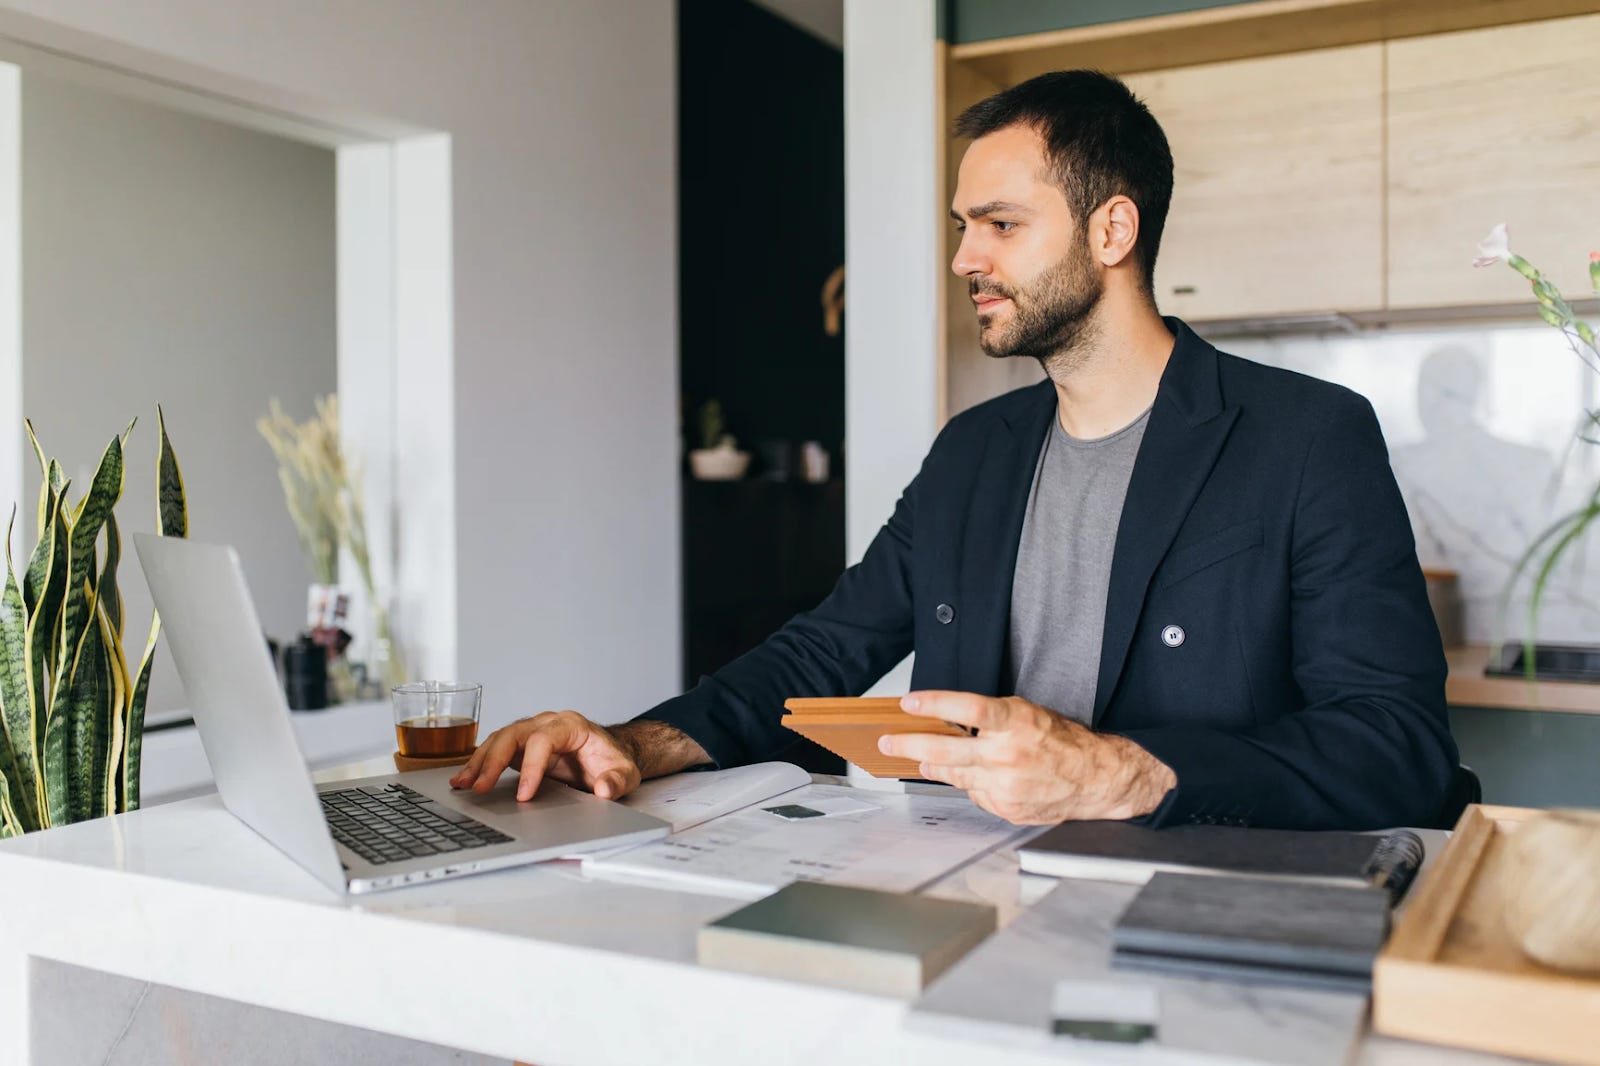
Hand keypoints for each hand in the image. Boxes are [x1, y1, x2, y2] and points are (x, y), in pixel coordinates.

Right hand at [450, 710, 640, 801]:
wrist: (609, 754)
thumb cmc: (614, 761)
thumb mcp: (626, 773)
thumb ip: (617, 781)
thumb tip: (604, 790)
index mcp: (571, 725)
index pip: (543, 740)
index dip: (531, 766)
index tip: (524, 795)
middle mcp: (547, 723)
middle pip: (513, 734)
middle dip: (493, 760)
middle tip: (480, 788)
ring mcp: (531, 732)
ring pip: (499, 739)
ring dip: (479, 761)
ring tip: (462, 784)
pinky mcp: (521, 746)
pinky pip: (496, 750)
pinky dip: (480, 763)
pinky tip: (465, 779)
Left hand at [878, 691, 1175, 823]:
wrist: (1096, 779)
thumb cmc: (1062, 742)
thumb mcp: (1028, 715)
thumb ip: (992, 718)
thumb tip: (950, 720)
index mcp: (1016, 724)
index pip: (968, 708)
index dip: (934, 703)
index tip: (908, 703)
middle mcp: (1007, 755)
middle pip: (946, 750)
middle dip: (909, 745)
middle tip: (888, 741)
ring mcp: (1004, 786)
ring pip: (953, 774)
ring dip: (932, 764)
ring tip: (919, 757)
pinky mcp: (1005, 808)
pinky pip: (974, 793)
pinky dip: (970, 784)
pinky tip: (975, 776)